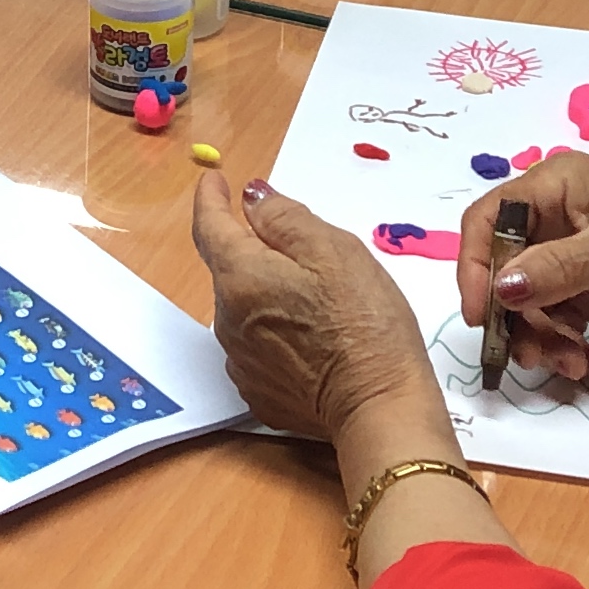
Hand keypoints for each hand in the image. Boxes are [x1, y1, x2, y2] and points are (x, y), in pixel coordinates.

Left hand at [190, 169, 441, 444]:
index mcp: (241, 277)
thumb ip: (284, 218)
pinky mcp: (259, 392)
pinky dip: (273, 333)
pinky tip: (309, 339)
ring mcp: (241, 362)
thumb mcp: (333, 250)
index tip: (215, 181)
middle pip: (230, 270)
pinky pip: (256, 347)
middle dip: (254, 251)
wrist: (379, 407)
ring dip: (264, 293)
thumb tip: (252, 199)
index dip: (211, 199)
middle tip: (302, 250)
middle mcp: (227, 320)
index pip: (210, 227)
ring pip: (242, 309)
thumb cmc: (364, 321)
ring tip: (315, 300)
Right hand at [454, 156, 588, 388]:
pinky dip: (567, 347)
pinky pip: (557, 324)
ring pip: (528, 307)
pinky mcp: (586, 292)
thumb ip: (559, 268)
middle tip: (540, 356)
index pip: (488, 221)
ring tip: (576, 365)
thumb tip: (503, 289)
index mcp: (553, 187)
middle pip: (504, 274)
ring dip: (545, 341)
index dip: (475, 267)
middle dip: (519, 320)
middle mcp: (552, 221)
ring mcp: (568, 260)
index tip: (483, 316)